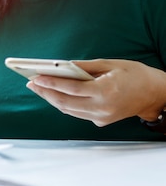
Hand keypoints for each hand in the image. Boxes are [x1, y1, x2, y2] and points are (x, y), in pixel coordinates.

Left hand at [26, 59, 165, 125]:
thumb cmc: (135, 75)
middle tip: (31, 83)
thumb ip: (85, 67)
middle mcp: (102, 107)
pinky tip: (54, 95)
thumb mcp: (111, 64)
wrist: (155, 94)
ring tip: (38, 88)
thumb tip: (61, 66)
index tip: (35, 77)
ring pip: (68, 110)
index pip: (71, 88)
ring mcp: (101, 117)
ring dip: (51, 99)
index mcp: (106, 91)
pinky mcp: (100, 121)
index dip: (51, 83)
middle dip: (45, 93)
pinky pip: (76, 113)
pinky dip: (63, 104)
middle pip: (65, 102)